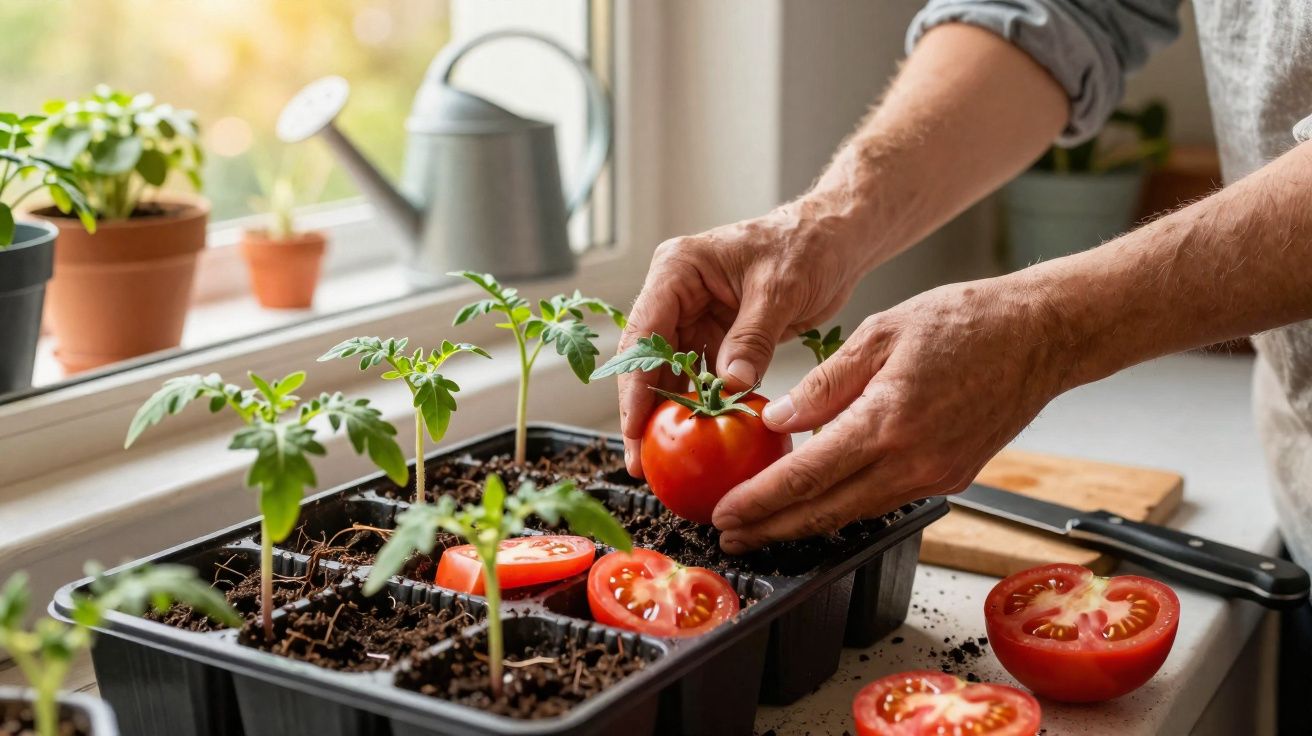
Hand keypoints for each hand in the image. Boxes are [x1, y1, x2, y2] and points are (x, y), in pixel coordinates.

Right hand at [617, 200, 872, 476]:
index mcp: (677, 270)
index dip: (635, 385)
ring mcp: (696, 316)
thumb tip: (730, 386)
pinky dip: (702, 406)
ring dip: (670, 414)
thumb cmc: (806, 245)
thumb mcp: (779, 290)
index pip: (644, 333)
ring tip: (663, 459)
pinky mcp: (718, 336)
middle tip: (641, 460)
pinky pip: (702, 377)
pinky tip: (700, 437)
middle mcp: (678, 294)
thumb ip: (752, 338)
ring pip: (671, 374)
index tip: (634, 427)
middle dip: (644, 411)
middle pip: (648, 360)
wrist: (835, 239)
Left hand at [711, 274, 1076, 552]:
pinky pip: (883, 501)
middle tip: (730, 535)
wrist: (1041, 335)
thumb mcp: (880, 334)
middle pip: (825, 512)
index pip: (807, 477)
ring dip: (804, 524)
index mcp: (887, 423)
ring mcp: (935, 476)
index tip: (726, 513)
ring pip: (854, 513)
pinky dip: (843, 507)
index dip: (760, 501)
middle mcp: (912, 462)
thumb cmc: (965, 322)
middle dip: (771, 529)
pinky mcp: (950, 478)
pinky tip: (817, 502)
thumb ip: (825, 384)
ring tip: (762, 526)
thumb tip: (778, 419)